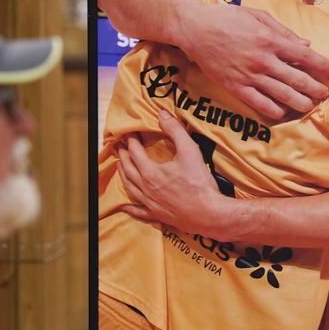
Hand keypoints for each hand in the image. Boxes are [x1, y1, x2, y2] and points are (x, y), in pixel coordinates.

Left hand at [117, 112, 233, 236]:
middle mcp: (146, 188)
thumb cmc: (199, 183)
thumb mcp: (190, 150)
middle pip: (128, 169)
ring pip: (129, 187)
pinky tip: (125, 205)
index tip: (129, 133)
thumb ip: (175, 130)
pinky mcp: (156, 214)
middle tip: (120, 146)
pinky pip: (138, 210)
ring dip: (123, 175)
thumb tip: (162, 114)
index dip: (131, 141)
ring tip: (121, 166)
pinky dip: (130, 206)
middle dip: (123, 155)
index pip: (135, 152)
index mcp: (151, 172)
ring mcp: (150, 203)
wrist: (208, 213)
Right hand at [181, 4, 328, 121]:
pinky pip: (260, 104)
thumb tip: (305, 44)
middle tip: (324, 95)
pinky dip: (275, 110)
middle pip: (298, 80)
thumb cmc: (228, 18)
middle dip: (315, 89)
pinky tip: (283, 112)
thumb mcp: (258, 16)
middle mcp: (263, 60)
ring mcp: (250, 76)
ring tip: (310, 107)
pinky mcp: (236, 87)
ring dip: (300, 103)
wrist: (196, 29)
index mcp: (271, 40)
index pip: (305, 57)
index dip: (323, 66)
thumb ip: (283, 31)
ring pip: (282, 96)